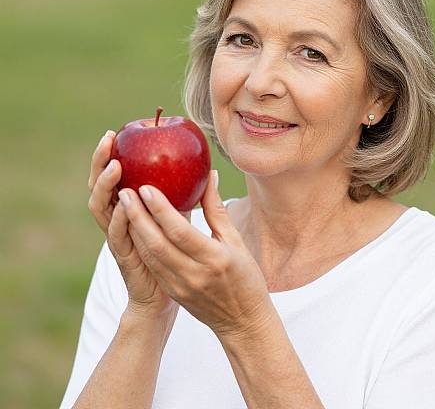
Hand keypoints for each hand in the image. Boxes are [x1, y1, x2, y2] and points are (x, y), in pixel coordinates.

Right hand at [87, 130, 190, 320]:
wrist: (166, 300)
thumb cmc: (179, 258)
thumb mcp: (185, 222)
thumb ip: (191, 199)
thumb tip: (210, 172)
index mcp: (131, 211)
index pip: (115, 178)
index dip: (110, 156)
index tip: (116, 132)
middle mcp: (119, 222)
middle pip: (101, 188)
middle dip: (100, 163)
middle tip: (108, 140)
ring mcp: (119, 240)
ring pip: (102, 210)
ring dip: (106, 187)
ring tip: (116, 166)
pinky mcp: (125, 259)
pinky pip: (117, 238)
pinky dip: (118, 220)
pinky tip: (124, 205)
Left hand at [117, 171, 273, 338]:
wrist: (243, 322)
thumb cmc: (246, 277)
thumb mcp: (236, 242)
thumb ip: (217, 210)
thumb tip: (209, 176)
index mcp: (214, 259)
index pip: (180, 232)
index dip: (161, 210)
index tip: (146, 188)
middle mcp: (194, 274)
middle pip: (158, 243)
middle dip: (138, 216)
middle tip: (125, 191)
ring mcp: (181, 286)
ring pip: (150, 255)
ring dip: (135, 229)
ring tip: (125, 205)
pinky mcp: (173, 292)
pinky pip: (153, 266)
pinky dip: (142, 245)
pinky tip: (135, 227)